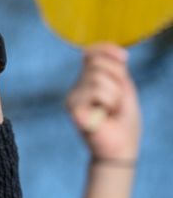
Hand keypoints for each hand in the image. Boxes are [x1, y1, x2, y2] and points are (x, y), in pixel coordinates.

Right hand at [65, 44, 140, 162]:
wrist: (121, 148)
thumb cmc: (124, 121)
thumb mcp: (125, 89)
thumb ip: (118, 70)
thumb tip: (119, 54)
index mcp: (88, 80)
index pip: (91, 53)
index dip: (107, 49)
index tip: (124, 57)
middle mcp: (77, 86)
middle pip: (98, 63)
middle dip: (117, 79)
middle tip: (117, 101)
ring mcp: (73, 97)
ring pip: (97, 77)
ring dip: (114, 95)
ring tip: (111, 110)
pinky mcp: (73, 108)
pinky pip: (96, 92)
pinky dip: (109, 102)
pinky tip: (103, 115)